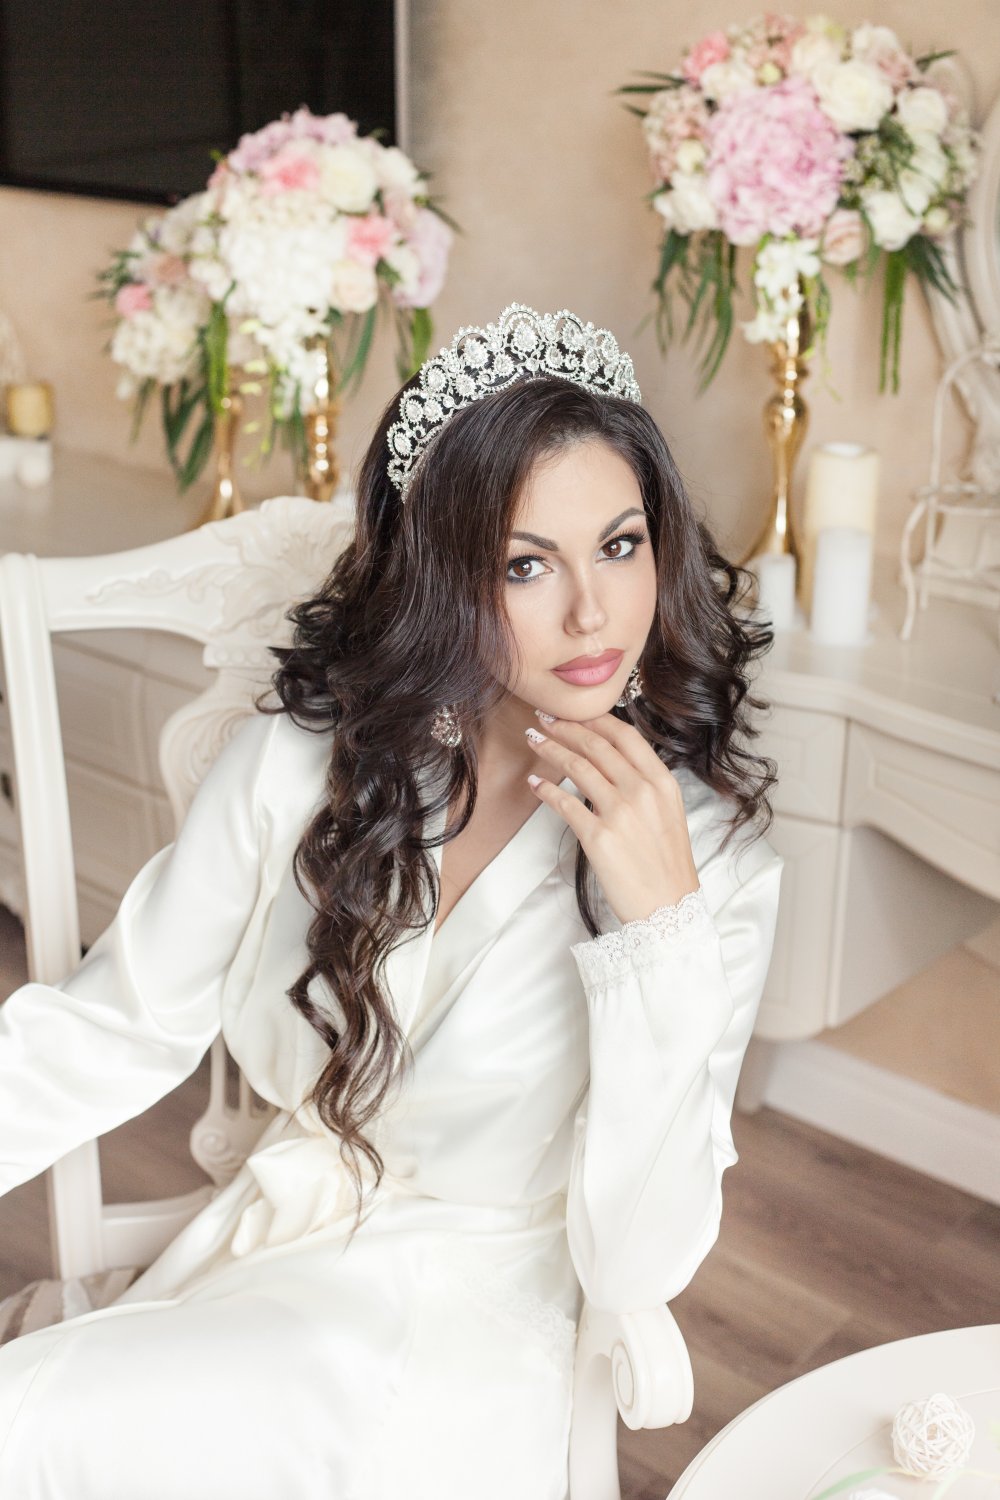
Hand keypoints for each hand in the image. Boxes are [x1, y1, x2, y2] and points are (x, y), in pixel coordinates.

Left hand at [524, 712, 699, 925]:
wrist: (668, 908)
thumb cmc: (666, 864)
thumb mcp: (667, 813)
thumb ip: (644, 784)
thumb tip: (612, 760)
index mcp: (662, 782)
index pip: (624, 736)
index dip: (594, 719)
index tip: (573, 712)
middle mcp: (642, 791)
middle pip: (596, 746)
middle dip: (565, 727)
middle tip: (544, 718)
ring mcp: (620, 813)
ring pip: (577, 767)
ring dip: (550, 749)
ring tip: (533, 739)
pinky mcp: (598, 837)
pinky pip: (564, 803)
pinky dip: (546, 789)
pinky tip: (534, 783)